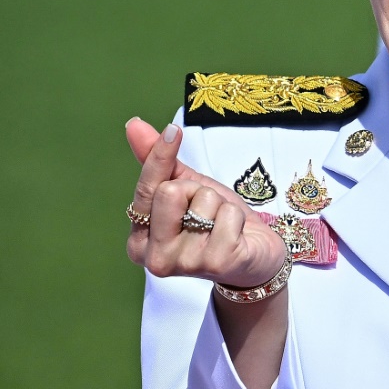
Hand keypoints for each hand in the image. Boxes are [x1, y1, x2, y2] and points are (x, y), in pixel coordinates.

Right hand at [125, 118, 285, 288]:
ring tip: (223, 226)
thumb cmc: (215, 222)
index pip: (147, 188)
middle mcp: (155, 258)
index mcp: (140, 240)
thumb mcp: (188, 188)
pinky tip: (236, 237)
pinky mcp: (216, 264)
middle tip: (208, 211)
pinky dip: (237, 218)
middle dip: (198, 190)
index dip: (161, 155)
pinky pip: (228, 215)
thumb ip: (160, 162)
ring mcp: (185, 264)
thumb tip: (134, 124)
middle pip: (171, 191)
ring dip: (221, 206)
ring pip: (203, 201)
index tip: (174, 130)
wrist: (255, 258)